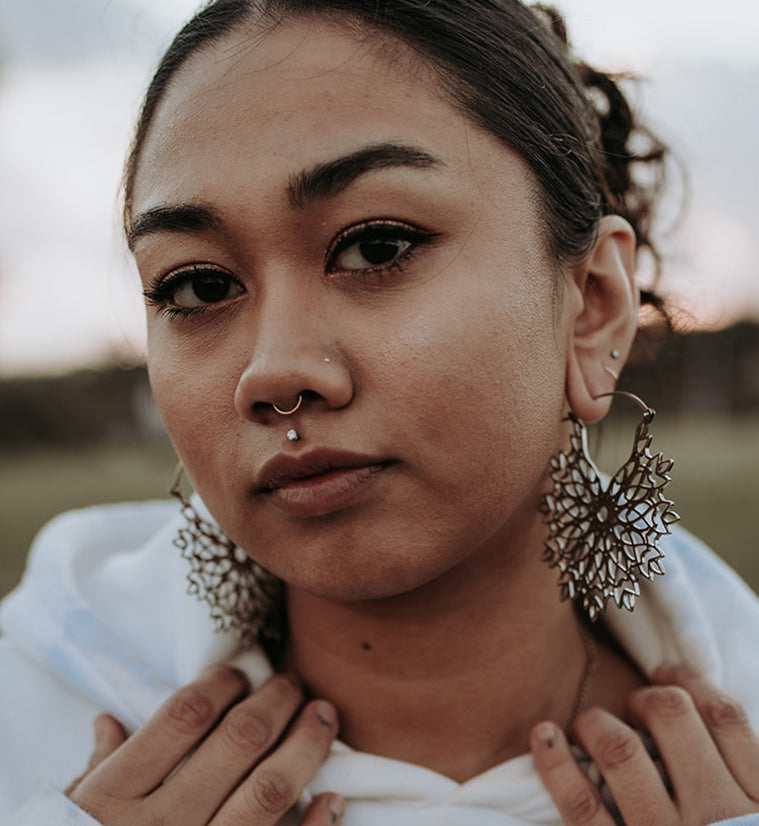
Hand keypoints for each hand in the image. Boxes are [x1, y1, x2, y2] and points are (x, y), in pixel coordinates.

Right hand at [67, 666, 342, 824]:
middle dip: (277, 700)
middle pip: (239, 740)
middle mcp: (159, 825)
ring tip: (324, 716)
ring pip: (269, 790)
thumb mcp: (72, 816)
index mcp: (114, 795)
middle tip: (292, 683)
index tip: (239, 674)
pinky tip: (334, 798)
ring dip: (306, 745)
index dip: (221, 684)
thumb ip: (98, 769)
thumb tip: (108, 720)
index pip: (184, 715)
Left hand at [530, 664, 758, 824]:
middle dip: (646, 697)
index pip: (727, 717)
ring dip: (598, 723)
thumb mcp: (755, 821)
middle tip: (634, 706)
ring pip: (623, 749)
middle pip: (672, 718)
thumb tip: (709, 724)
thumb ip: (745, 783)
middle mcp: (719, 818)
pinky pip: (582, 805)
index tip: (669, 676)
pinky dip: (556, 763)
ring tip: (589, 725)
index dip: (692, 683)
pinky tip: (544, 736)